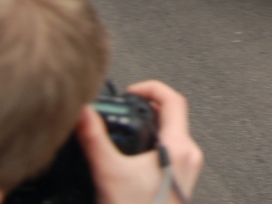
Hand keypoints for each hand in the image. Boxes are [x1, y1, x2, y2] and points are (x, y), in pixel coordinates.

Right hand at [78, 80, 202, 203]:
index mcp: (178, 148)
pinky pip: (169, 153)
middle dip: (147, 109)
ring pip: (171, 135)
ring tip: (126, 130)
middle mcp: (188, 157)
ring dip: (149, 128)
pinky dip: (151, 146)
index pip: (173, 100)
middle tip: (125, 109)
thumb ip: (94, 139)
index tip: (131, 91)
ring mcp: (187, 172)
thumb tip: (83, 114)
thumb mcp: (109, 174)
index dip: (150, 88)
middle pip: (173, 116)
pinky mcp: (179, 184)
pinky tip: (131, 156)